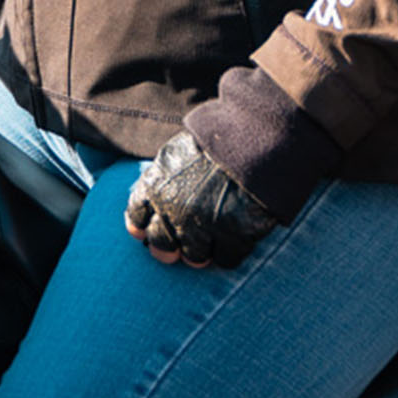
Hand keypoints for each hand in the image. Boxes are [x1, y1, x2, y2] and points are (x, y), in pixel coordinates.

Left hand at [125, 132, 279, 269]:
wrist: (260, 137)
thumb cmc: (220, 140)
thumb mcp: (179, 152)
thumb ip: (162, 179)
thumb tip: (150, 206)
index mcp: (157, 185)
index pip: (137, 219)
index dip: (147, 226)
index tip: (157, 227)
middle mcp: (174, 209)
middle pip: (162, 247)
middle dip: (172, 247)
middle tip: (188, 238)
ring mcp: (203, 226)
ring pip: (194, 258)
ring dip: (204, 249)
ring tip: (217, 232)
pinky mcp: (233, 236)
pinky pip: (226, 260)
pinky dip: (232, 251)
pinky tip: (239, 233)